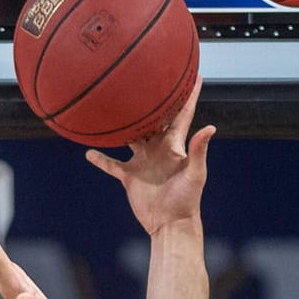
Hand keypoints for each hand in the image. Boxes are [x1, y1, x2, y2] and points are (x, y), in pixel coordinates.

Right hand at [85, 82, 213, 236]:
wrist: (170, 224)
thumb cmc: (187, 200)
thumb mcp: (196, 174)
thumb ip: (199, 150)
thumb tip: (211, 127)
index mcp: (174, 146)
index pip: (182, 115)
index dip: (188, 95)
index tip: (194, 75)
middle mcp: (157, 149)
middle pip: (152, 120)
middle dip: (151, 101)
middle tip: (144, 79)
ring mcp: (142, 162)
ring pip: (129, 137)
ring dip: (121, 125)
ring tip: (111, 107)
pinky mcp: (129, 177)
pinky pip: (111, 164)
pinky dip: (100, 159)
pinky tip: (88, 151)